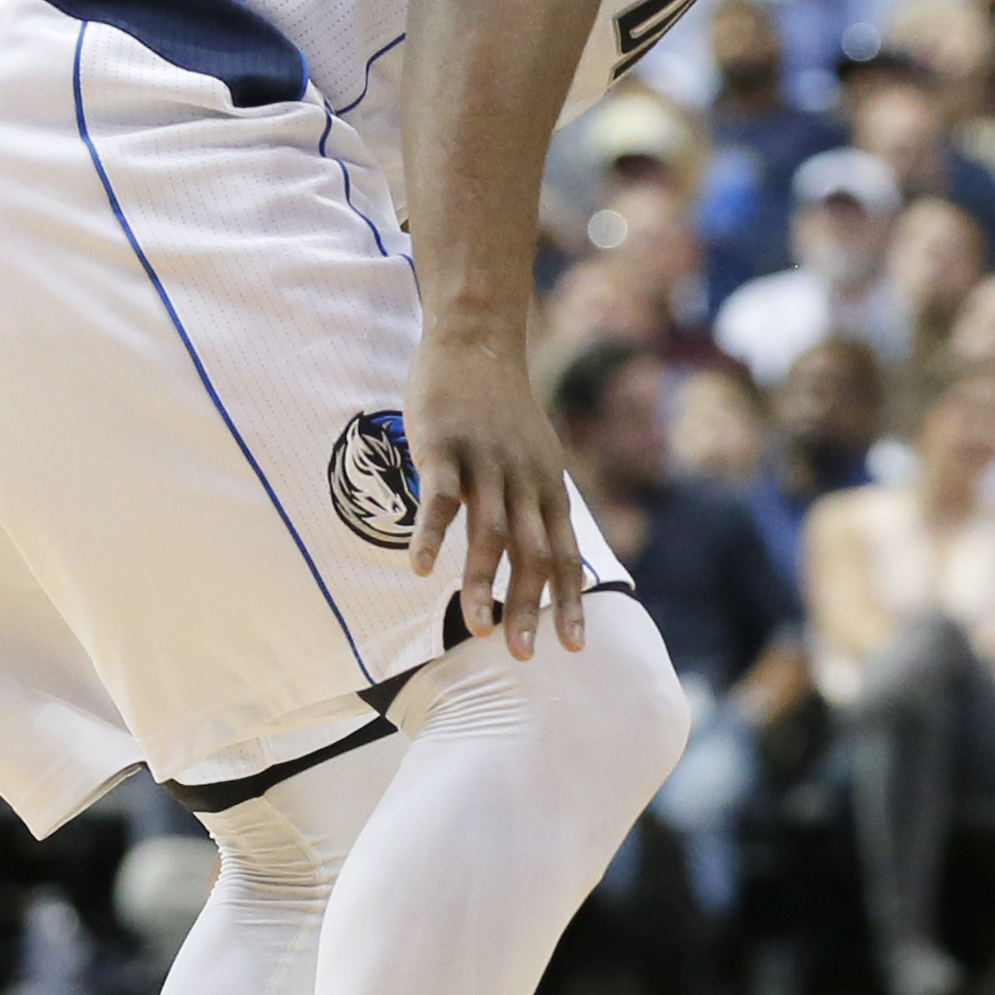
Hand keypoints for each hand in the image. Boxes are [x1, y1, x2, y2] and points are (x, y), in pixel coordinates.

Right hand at [404, 330, 589, 658]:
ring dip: (482, 584)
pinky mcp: (444, 446)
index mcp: (547, 487)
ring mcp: (485, 462)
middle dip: (529, 608)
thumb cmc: (501, 408)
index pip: (565, 556)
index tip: (574, 647)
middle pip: (532, 554)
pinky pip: (439, 497)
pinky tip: (421, 570)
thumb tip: (542, 557)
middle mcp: (524, 480)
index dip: (571, 602)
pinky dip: (431, 534)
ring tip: (472, 628)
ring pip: (488, 532)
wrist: (478, 339)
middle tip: (522, 656)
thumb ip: (536, 505)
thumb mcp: (534, 457)